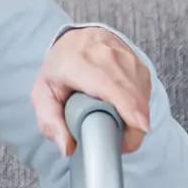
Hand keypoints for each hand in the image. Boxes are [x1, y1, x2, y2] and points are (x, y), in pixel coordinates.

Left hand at [31, 27, 151, 155]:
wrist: (74, 40)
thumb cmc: (59, 70)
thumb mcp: (42, 96)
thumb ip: (50, 123)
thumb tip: (67, 147)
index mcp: (78, 62)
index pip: (109, 84)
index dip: (128, 106)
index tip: (139, 128)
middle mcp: (104, 53)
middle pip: (131, 92)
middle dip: (134, 124)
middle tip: (123, 143)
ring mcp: (124, 54)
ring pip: (141, 91)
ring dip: (137, 115)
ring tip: (118, 123)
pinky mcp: (137, 60)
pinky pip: (145, 87)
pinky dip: (139, 104)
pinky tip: (126, 109)